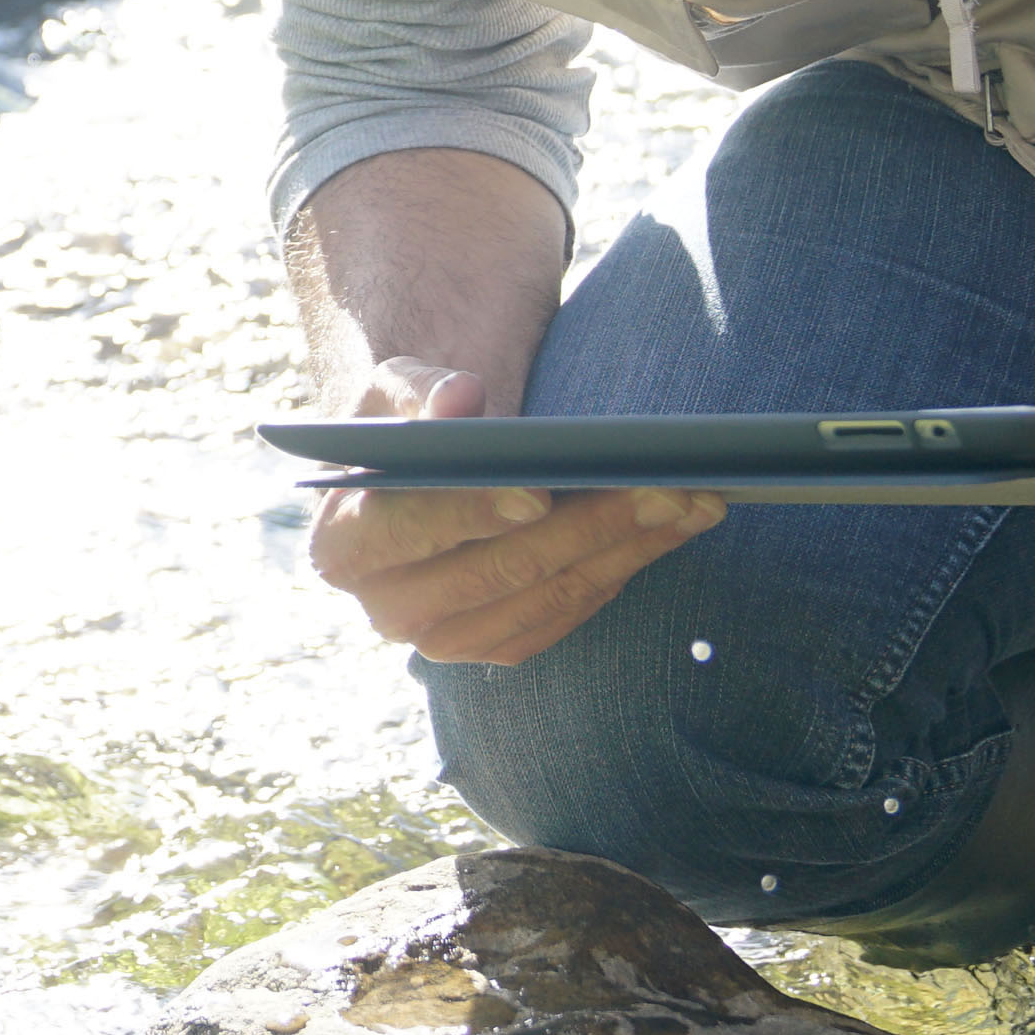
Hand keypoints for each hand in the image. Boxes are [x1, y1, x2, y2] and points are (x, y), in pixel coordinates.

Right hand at [301, 354, 725, 668]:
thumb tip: (461, 398)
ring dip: (625, 548)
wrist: (424, 472)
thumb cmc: (412, 421)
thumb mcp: (398, 388)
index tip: (541, 489)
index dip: (474, 509)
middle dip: (585, 526)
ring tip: (691, 500)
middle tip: (660, 485)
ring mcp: (445, 640)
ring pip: (547, 597)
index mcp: (343, 546)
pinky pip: (570, 613)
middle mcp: (388, 609)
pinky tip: (672, 529)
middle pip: (496, 571)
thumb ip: (421, 389)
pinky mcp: (498, 647)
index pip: (407, 528)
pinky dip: (624, 568)